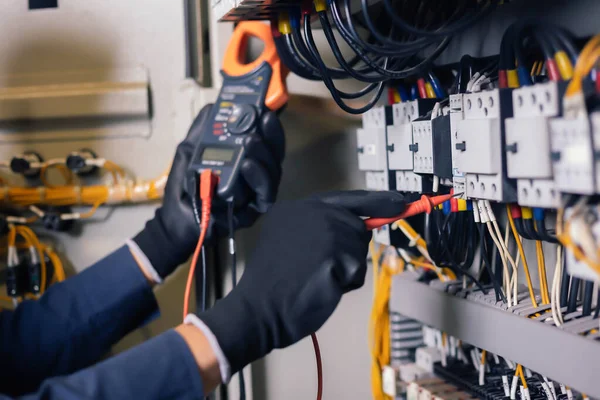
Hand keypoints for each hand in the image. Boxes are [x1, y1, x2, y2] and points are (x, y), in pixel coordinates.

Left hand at [133, 104, 284, 278]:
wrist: (176, 220)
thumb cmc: (185, 186)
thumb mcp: (189, 151)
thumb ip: (201, 130)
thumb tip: (213, 106)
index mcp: (245, 159)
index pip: (264, 140)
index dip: (267, 124)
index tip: (264, 108)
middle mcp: (256, 175)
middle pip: (274, 154)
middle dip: (271, 135)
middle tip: (263, 119)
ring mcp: (256, 193)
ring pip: (272, 172)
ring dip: (263, 154)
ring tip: (250, 141)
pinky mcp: (254, 210)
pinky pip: (264, 193)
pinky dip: (257, 177)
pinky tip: (247, 165)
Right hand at [197, 190, 405, 373]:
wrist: (256, 309)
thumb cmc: (273, 284)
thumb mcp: (290, 241)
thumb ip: (320, 229)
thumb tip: (359, 229)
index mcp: (297, 207)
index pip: (346, 199)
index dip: (375, 202)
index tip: (399, 201)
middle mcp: (312, 212)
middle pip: (356, 226)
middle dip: (349, 252)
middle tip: (324, 270)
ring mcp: (324, 230)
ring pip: (358, 249)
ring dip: (346, 270)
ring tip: (317, 278)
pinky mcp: (334, 252)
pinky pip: (356, 269)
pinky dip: (345, 283)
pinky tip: (322, 286)